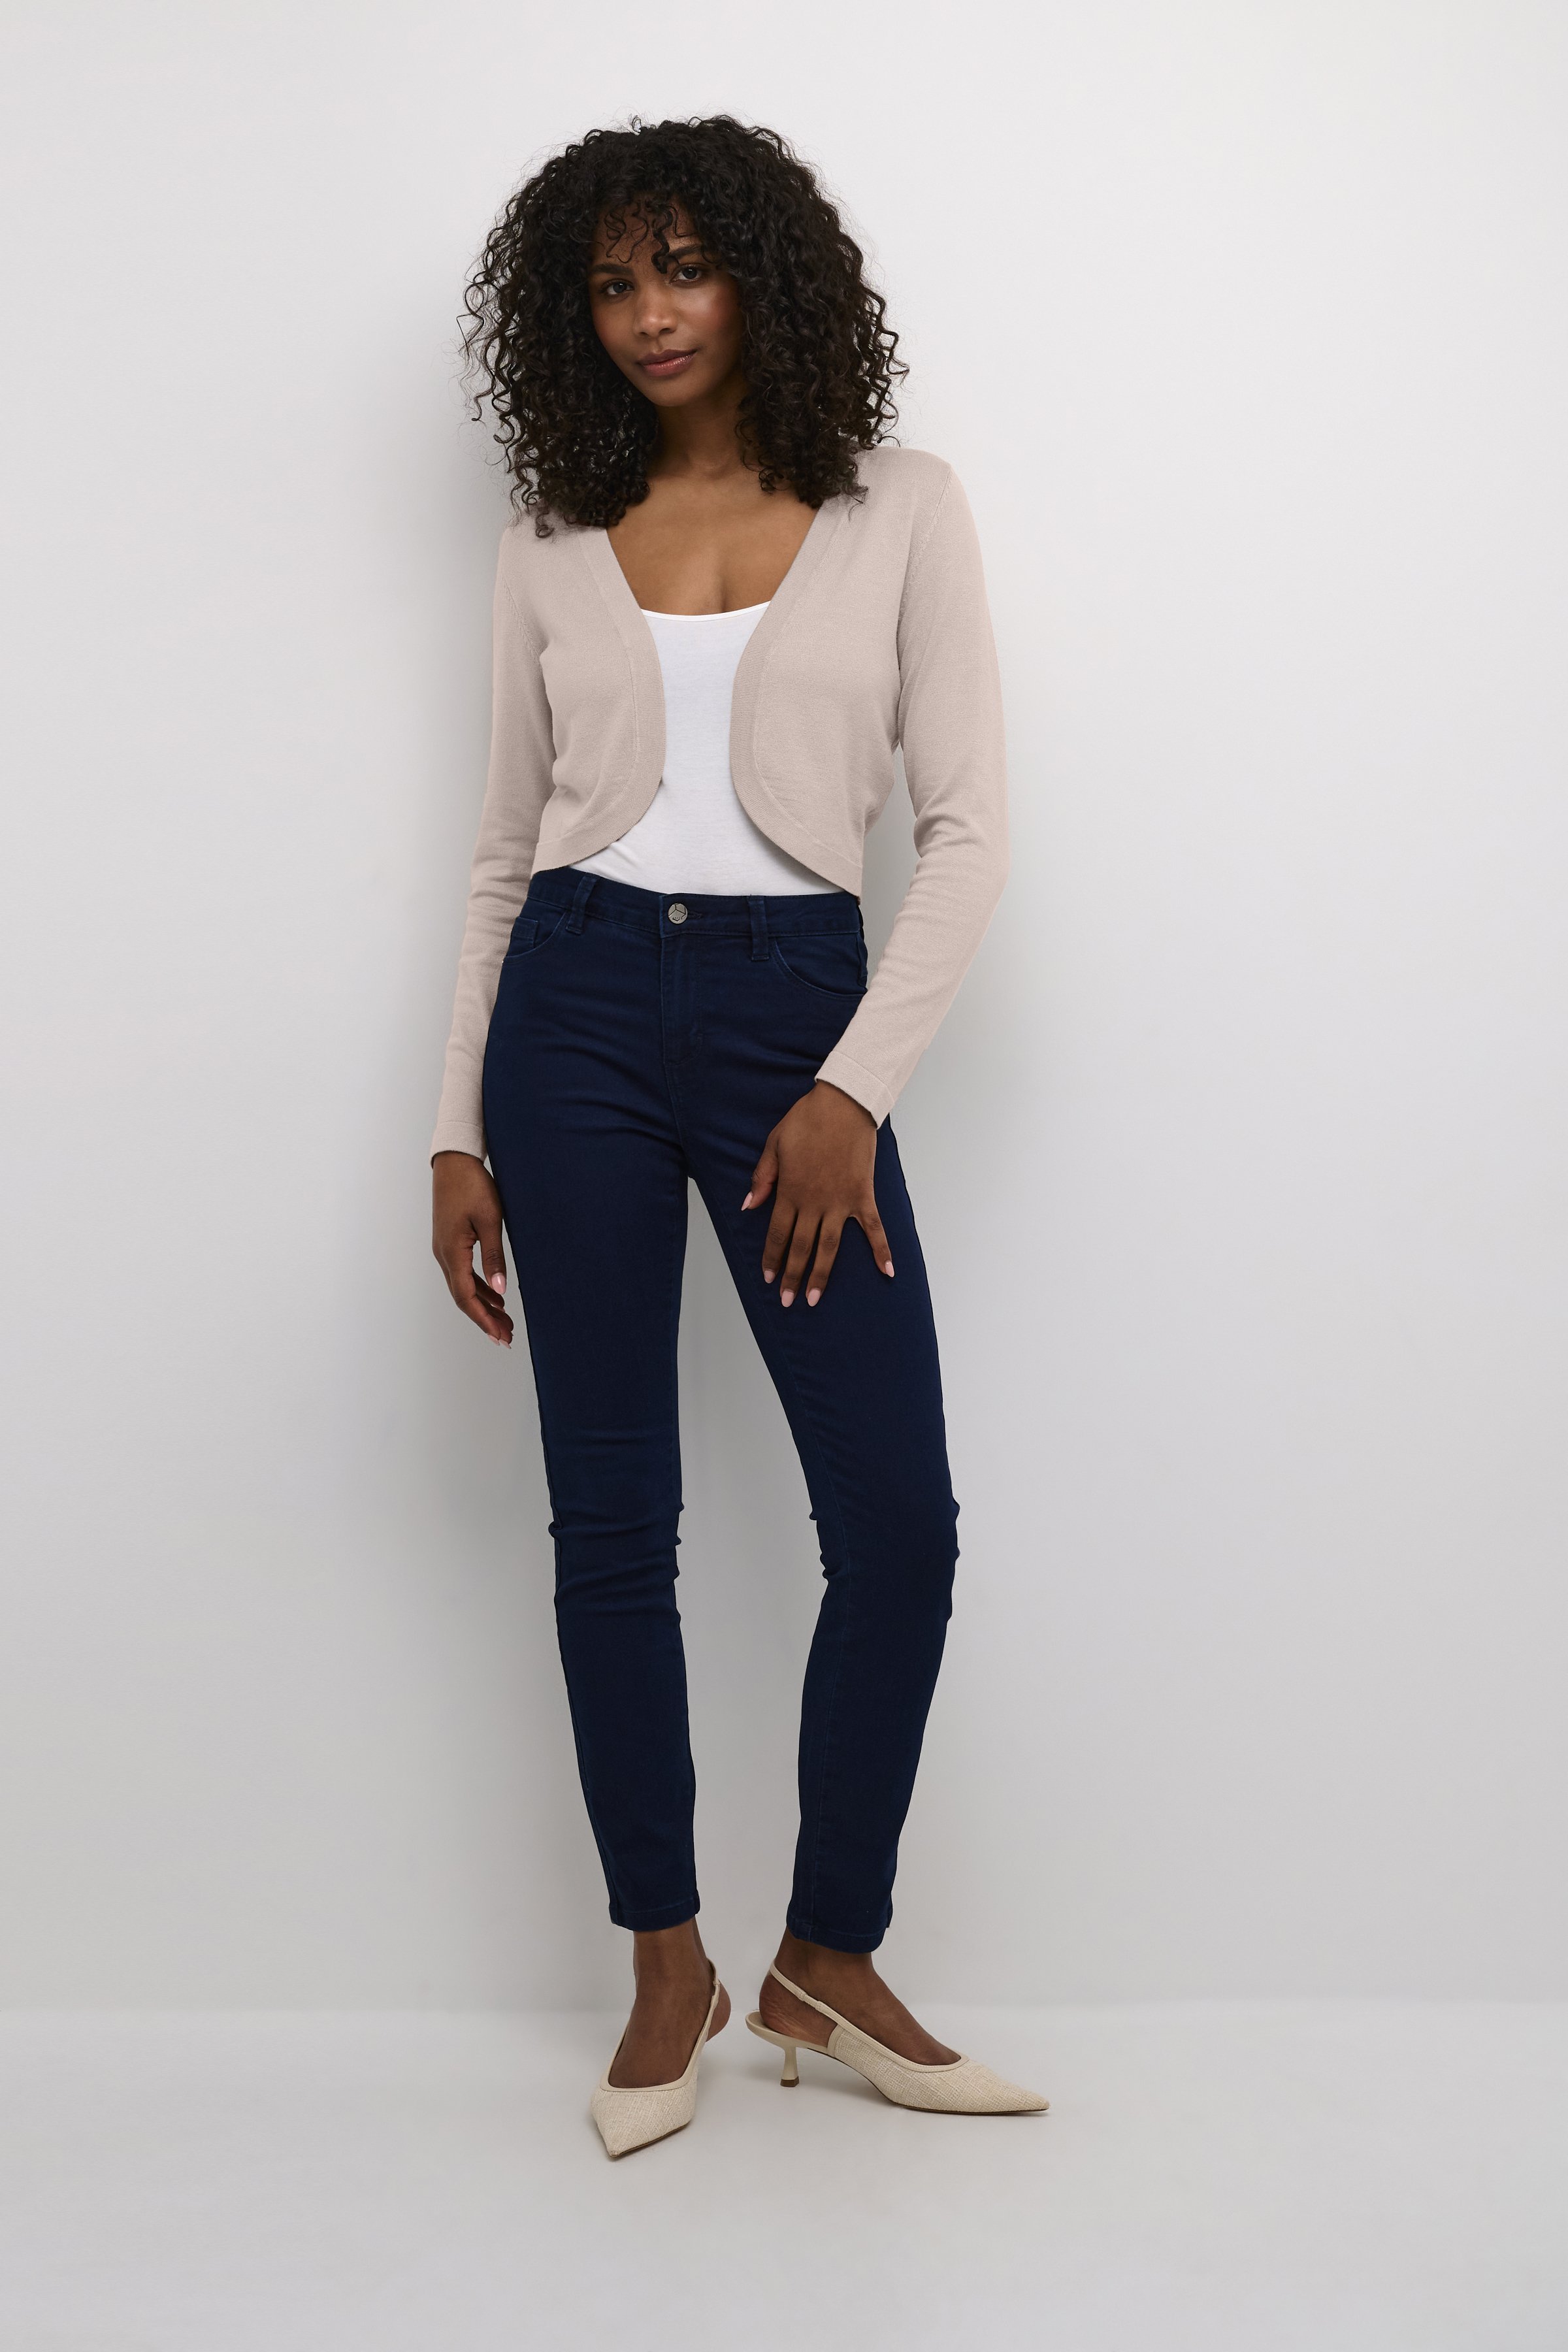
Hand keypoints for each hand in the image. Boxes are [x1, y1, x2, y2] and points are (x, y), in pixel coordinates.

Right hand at [432, 1151, 513, 1345]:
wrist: (454, 1161)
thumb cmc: (473, 1186)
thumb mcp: (489, 1221)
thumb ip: (494, 1257)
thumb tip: (500, 1290)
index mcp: (452, 1253)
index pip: (467, 1297)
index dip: (484, 1319)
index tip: (500, 1336)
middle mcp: (443, 1255)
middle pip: (463, 1297)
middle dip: (485, 1319)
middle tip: (506, 1337)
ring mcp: (444, 1249)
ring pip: (463, 1287)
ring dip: (483, 1305)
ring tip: (504, 1321)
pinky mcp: (449, 1241)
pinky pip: (463, 1273)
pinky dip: (479, 1287)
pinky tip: (494, 1294)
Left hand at [744, 1082, 893, 1306]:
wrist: (843, 1103)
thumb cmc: (806, 1121)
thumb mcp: (774, 1145)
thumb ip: (762, 1178)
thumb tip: (748, 1206)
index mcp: (790, 1191)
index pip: (777, 1234)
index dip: (771, 1258)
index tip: (767, 1278)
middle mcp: (814, 1203)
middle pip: (801, 1247)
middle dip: (792, 1276)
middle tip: (786, 1300)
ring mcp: (841, 1202)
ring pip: (829, 1247)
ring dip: (822, 1275)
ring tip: (814, 1298)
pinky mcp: (863, 1196)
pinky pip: (874, 1229)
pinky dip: (881, 1250)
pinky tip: (887, 1272)